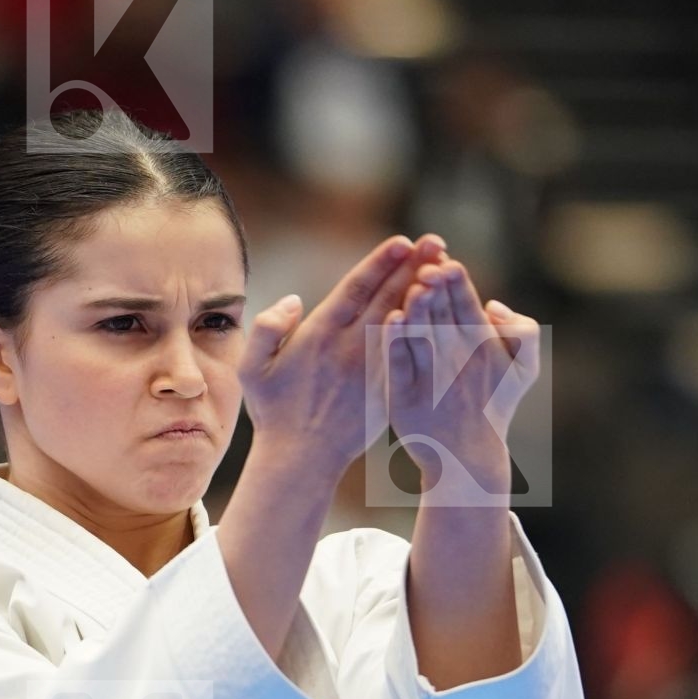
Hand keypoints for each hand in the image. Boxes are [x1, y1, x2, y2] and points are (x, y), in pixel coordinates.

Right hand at [239, 233, 447, 480]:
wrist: (301, 457)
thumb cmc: (274, 410)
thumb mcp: (253, 368)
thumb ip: (268, 328)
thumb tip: (294, 300)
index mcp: (318, 335)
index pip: (355, 289)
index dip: (380, 263)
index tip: (403, 242)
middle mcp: (350, 348)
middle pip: (387, 298)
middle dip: (413, 267)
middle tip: (436, 241)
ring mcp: (371, 368)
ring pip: (404, 322)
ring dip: (425, 292)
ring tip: (445, 267)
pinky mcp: (385, 387)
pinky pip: (409, 352)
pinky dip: (426, 328)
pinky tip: (442, 312)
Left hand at [379, 255, 541, 503]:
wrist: (466, 458)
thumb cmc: (495, 405)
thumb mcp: (525, 369)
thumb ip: (524, 332)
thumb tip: (494, 305)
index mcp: (478, 340)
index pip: (464, 300)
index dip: (456, 279)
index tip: (446, 259)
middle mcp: (453, 353)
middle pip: (442, 311)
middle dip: (436, 288)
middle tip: (429, 266)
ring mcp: (428, 374)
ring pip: (421, 333)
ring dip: (418, 310)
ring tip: (414, 287)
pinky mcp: (403, 394)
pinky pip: (398, 363)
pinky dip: (395, 343)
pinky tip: (391, 321)